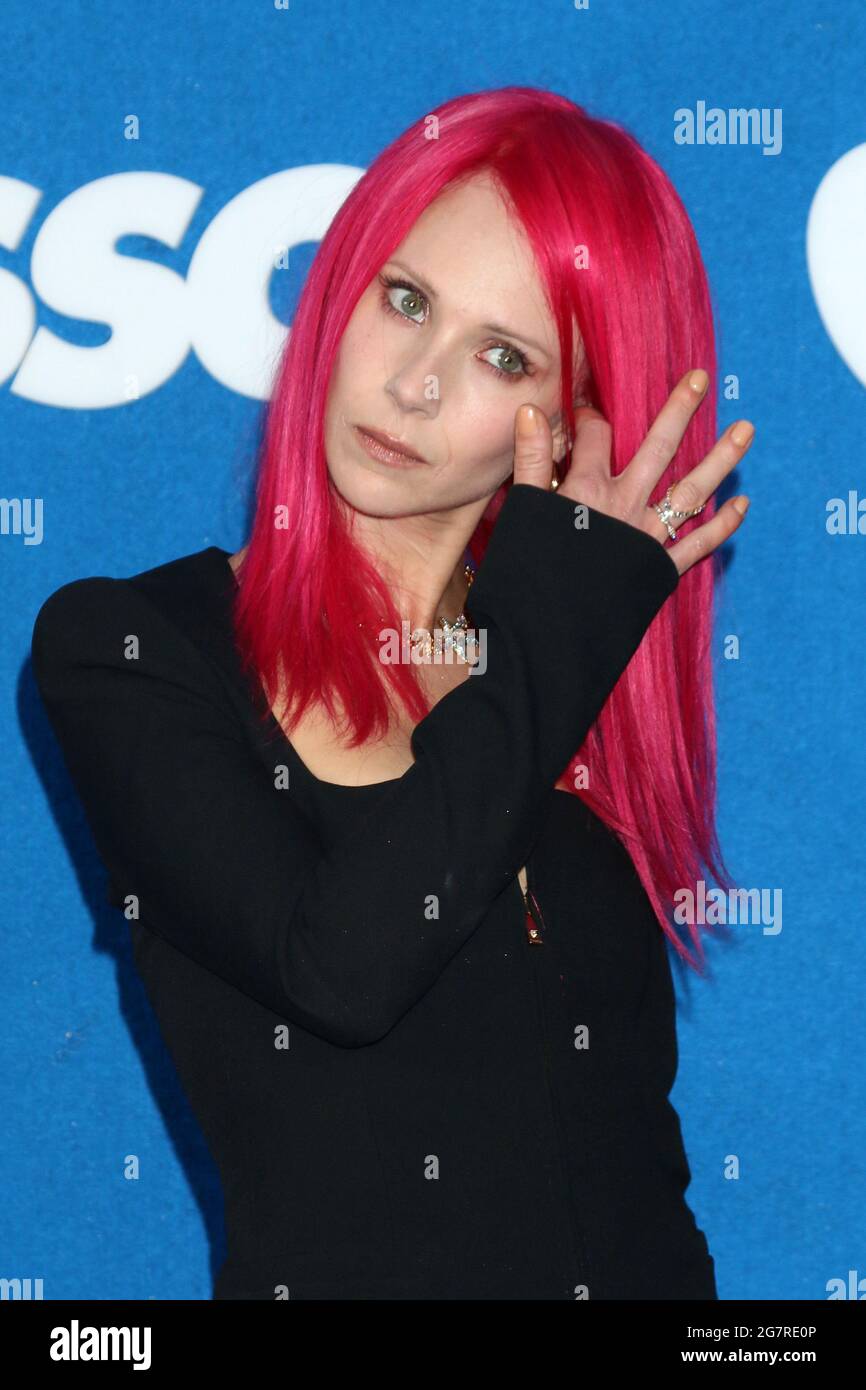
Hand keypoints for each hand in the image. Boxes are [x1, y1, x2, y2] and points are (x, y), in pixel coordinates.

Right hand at [511, 369, 751, 575]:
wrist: (544, 636)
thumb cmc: (522, 579)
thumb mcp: (521, 514)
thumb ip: (531, 461)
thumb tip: (530, 410)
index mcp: (586, 490)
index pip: (595, 436)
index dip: (590, 417)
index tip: (587, 412)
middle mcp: (623, 505)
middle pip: (657, 447)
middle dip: (679, 410)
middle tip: (701, 378)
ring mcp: (645, 537)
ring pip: (690, 491)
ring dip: (720, 460)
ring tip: (747, 430)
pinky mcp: (657, 571)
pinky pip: (697, 544)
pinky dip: (721, 526)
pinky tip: (741, 504)